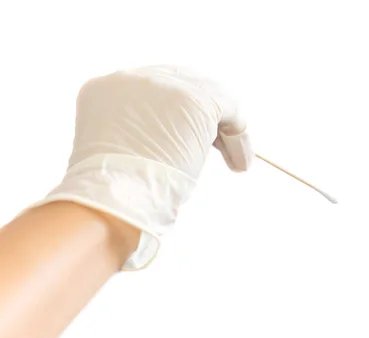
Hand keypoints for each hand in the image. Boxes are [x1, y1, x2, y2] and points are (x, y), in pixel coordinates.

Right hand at [28, 65, 252, 269]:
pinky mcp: (193, 100)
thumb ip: (138, 135)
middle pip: (185, 82)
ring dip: (226, 130)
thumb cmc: (115, 196)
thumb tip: (176, 144)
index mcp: (104, 89)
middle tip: (219, 147)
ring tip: (235, 162)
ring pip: (211, 94)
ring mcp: (162, 86)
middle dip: (206, 115)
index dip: (179, 112)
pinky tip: (239, 163)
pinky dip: (239, 138)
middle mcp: (130, 78)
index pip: (154, 88)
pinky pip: (230, 108)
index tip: (193, 139)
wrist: (113, 203)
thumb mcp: (118, 155)